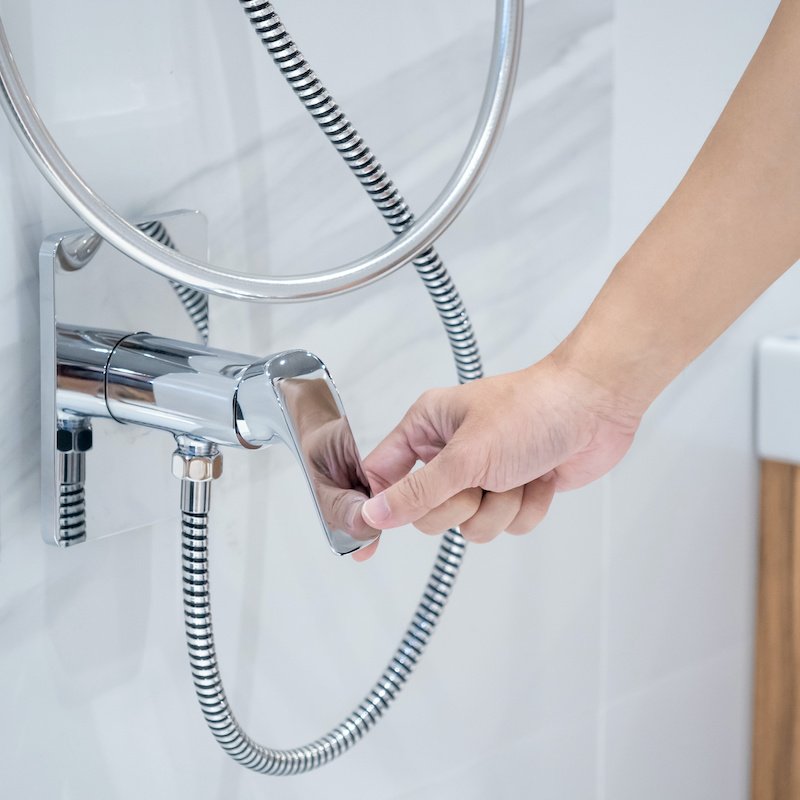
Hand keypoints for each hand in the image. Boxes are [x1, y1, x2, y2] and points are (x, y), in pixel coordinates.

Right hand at [355, 354, 641, 558]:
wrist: (596, 408)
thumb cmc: (532, 410)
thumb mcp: (466, 456)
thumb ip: (418, 492)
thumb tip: (376, 515)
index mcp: (427, 428)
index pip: (382, 474)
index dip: (375, 508)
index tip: (365, 545)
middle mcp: (450, 453)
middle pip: (428, 513)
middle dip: (463, 505)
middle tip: (482, 480)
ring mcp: (483, 475)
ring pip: (470, 526)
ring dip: (501, 508)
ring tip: (519, 475)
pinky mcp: (514, 491)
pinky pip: (507, 526)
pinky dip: (527, 509)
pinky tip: (540, 479)